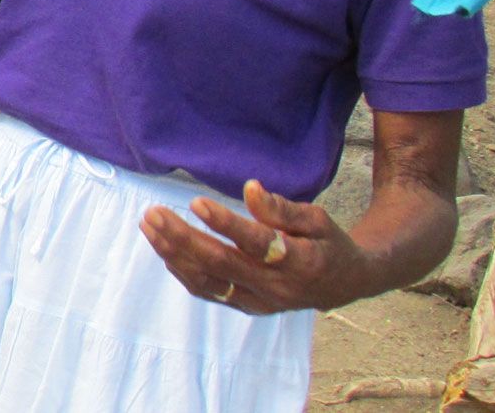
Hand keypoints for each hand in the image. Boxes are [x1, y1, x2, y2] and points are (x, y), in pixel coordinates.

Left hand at [140, 179, 366, 314]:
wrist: (345, 285)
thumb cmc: (328, 243)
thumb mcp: (318, 219)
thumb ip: (282, 209)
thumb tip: (250, 188)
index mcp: (300, 261)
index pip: (256, 243)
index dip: (226, 224)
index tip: (196, 202)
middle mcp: (276, 286)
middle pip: (221, 263)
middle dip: (182, 238)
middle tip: (154, 212)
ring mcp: (260, 301)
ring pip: (208, 282)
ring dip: (173, 254)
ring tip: (149, 226)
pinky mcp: (249, 306)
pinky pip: (210, 292)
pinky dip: (183, 272)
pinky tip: (164, 249)